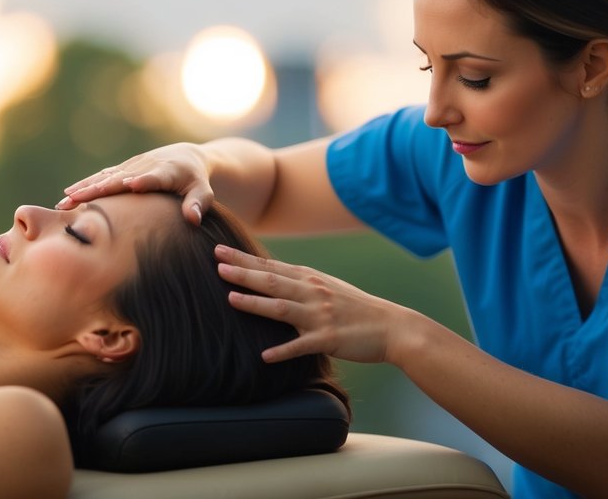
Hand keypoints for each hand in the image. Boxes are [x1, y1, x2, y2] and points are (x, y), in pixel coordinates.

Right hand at [57, 143, 212, 223]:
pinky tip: (67, 196)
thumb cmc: (196, 180)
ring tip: (63, 202)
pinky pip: (101, 177)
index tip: (128, 185)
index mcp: (166, 172)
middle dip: (97, 189)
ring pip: (104, 178)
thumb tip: (193, 219)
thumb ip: (198, 203)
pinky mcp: (123, 169)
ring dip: (83, 189)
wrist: (185, 157)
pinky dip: (84, 185)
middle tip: (76, 201)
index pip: (152, 177)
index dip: (142, 181)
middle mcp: (144, 167)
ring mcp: (131, 167)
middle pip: (119, 178)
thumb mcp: (203, 191)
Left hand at [215, 244, 399, 363]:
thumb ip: (301, 282)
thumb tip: (273, 277)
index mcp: (310, 279)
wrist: (392, 326)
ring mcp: (320, 315)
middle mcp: (313, 292)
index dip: (243, 259)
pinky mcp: (328, 339)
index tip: (219, 251)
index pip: (270, 266)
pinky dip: (283, 350)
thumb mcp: (328, 287)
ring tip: (230, 299)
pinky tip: (265, 356)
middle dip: (242, 272)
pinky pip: (301, 345)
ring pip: (281, 307)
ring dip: (255, 303)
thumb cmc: (357, 308)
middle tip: (216, 263)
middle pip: (271, 280)